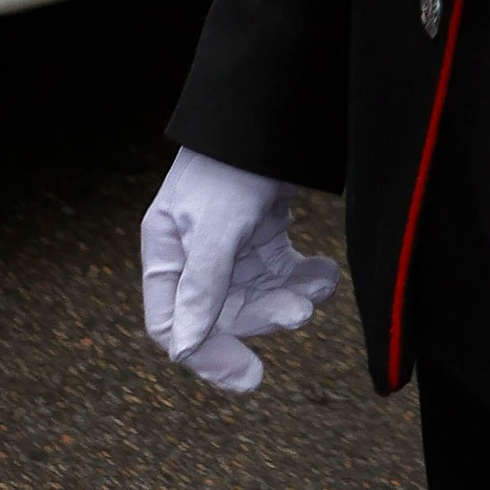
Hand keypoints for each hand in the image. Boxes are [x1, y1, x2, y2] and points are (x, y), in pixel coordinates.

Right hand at [139, 147, 338, 395]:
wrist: (269, 113)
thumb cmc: (229, 167)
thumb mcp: (215, 228)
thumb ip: (202, 288)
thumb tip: (183, 351)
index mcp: (165, 254)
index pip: (173, 325)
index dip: (208, 355)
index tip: (248, 376)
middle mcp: (192, 254)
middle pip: (222, 313)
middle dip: (263, 316)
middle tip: (299, 314)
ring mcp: (228, 245)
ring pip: (255, 295)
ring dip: (287, 297)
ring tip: (319, 289)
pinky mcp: (260, 233)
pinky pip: (279, 271)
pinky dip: (302, 277)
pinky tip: (325, 273)